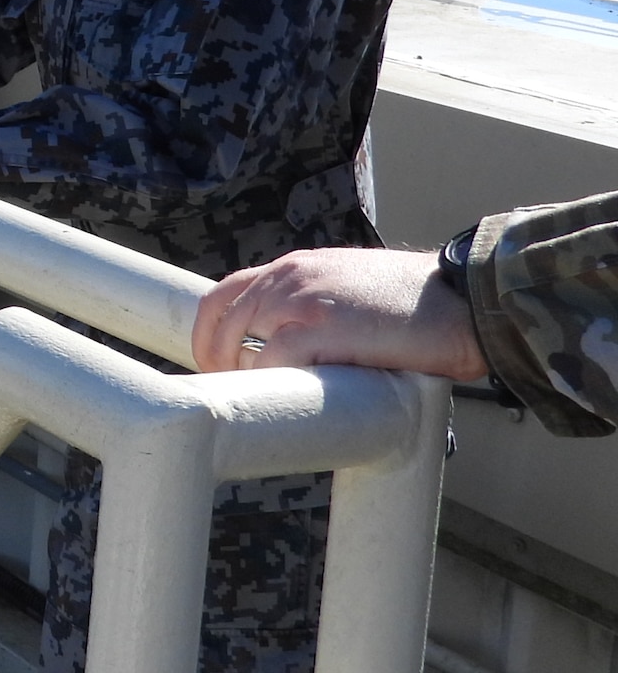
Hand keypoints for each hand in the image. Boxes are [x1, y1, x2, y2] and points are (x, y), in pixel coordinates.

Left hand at [193, 246, 488, 380]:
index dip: (209, 334)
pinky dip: (268, 386)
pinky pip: (271, 362)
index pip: (223, 294)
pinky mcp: (322, 329)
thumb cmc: (414, 305)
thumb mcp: (347, 286)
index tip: (217, 366)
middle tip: (234, 396)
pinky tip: (285, 404)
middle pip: (222, 321)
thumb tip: (284, 345)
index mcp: (294, 268)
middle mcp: (289, 278)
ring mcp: (302, 301)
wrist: (464, 302)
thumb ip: (311, 303)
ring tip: (259, 404)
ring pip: (237, 343)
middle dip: (218, 363)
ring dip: (239, 378)